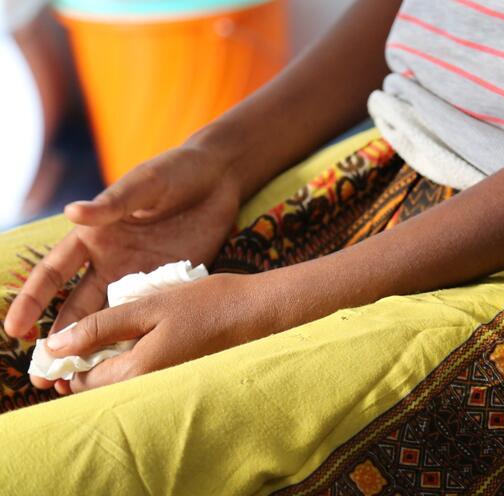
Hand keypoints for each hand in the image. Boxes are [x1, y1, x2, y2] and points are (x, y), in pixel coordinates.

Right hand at [4, 145, 241, 391]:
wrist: (220, 177)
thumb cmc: (175, 172)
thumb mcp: (145, 184)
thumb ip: (114, 203)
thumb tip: (71, 211)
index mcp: (92, 236)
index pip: (53, 273)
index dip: (32, 301)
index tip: (15, 330)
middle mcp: (110, 261)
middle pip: (76, 306)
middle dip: (58, 340)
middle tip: (43, 375)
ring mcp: (138, 275)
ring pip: (109, 318)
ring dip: (94, 348)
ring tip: (77, 381)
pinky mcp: (168, 282)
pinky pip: (147, 315)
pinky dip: (136, 339)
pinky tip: (129, 366)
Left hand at [40, 272, 283, 392]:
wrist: (258, 311)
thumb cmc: (208, 304)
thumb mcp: (148, 307)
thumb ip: (102, 327)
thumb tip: (55, 346)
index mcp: (136, 371)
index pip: (81, 381)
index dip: (66, 360)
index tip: (66, 336)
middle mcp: (148, 387)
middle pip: (99, 387)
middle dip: (86, 362)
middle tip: (91, 330)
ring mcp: (164, 385)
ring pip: (120, 381)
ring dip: (110, 359)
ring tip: (119, 327)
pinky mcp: (176, 377)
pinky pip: (142, 375)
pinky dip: (132, 358)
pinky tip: (145, 333)